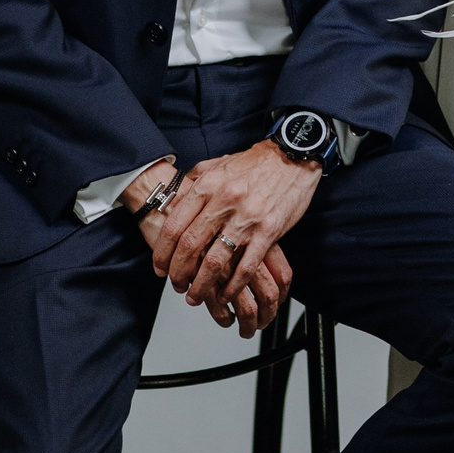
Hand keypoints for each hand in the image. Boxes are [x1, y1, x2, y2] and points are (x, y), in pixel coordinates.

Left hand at [145, 143, 319, 328]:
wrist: (293, 156)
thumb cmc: (256, 162)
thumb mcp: (218, 164)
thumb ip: (196, 180)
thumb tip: (177, 194)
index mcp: (207, 186)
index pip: (174, 226)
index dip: (162, 252)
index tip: (160, 267)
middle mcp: (224, 202)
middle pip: (191, 246)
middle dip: (179, 272)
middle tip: (177, 285)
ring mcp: (247, 218)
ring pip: (216, 261)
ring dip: (203, 285)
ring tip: (197, 296)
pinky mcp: (268, 231)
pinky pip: (246, 266)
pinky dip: (234, 286)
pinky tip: (227, 294)